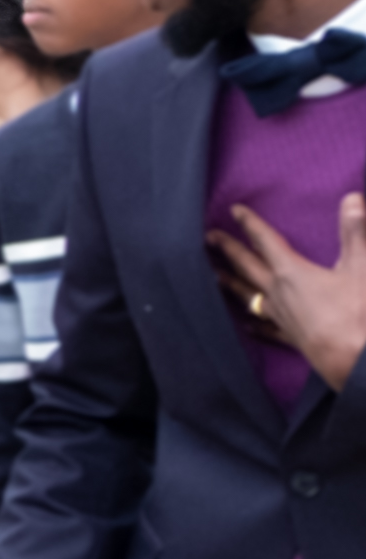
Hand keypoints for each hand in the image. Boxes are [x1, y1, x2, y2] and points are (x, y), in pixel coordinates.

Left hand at [213, 194, 365, 387]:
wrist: (356, 360)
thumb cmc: (359, 311)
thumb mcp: (362, 265)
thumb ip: (354, 231)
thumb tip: (351, 198)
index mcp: (291, 273)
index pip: (266, 242)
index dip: (250, 224)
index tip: (234, 210)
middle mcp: (278, 294)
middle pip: (247, 267)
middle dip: (228, 250)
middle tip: (208, 238)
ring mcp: (280, 319)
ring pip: (248, 297)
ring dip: (231, 284)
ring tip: (213, 277)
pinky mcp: (290, 339)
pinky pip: (266, 329)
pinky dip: (254, 324)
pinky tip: (246, 325)